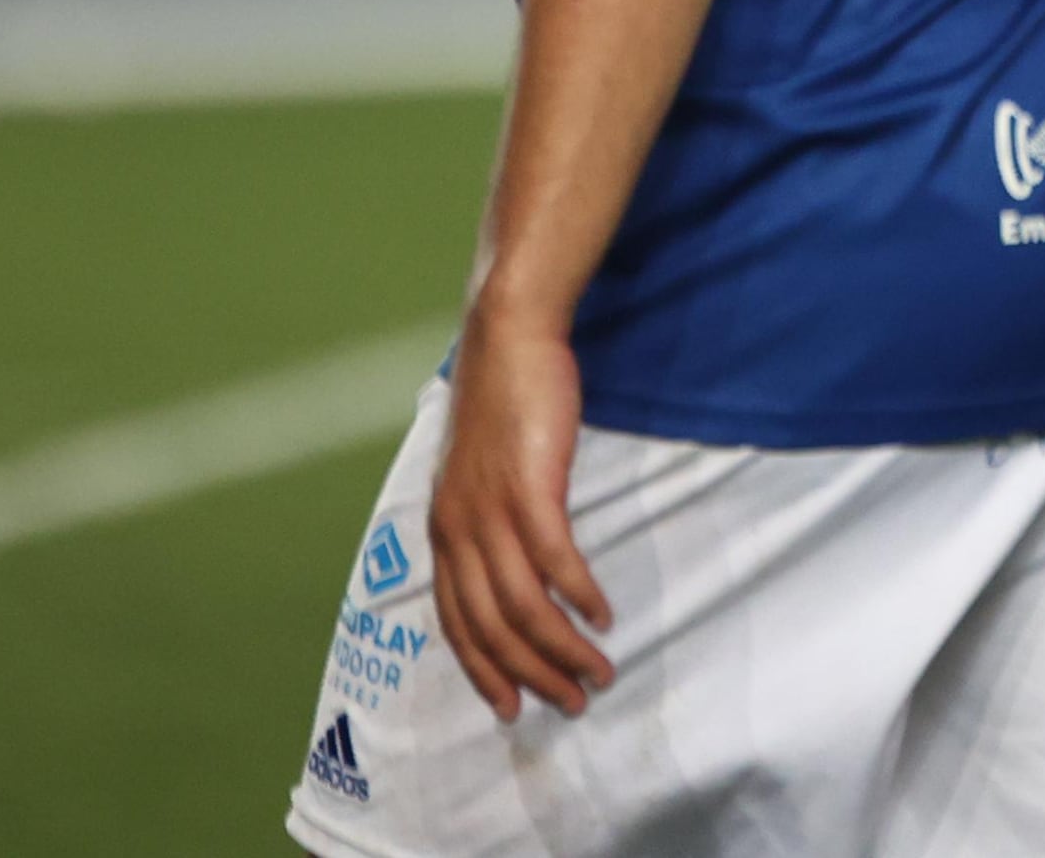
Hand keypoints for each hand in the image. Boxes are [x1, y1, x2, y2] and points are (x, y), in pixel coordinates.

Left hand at [428, 307, 614, 721]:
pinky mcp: (530, 486)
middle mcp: (458, 529)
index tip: (513, 708)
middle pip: (490, 627)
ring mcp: (491, 510)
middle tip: (572, 701)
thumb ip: (485, 518)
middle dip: (531, 674)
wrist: (508, 337)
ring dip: (562, 647)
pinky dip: (577, 594)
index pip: (455, 624)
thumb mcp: (478, 471)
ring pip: (522, 605)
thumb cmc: (502, 400)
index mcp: (442, 530)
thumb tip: (506, 562)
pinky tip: (602, 613)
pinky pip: (553, 558)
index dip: (483, 671)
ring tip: (598, 669)